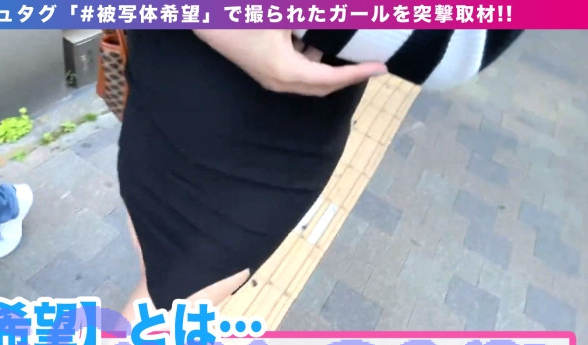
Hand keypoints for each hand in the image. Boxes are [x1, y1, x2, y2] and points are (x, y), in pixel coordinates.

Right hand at [193, 30, 386, 96]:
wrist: (205, 17)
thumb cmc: (244, 15)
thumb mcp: (285, 15)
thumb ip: (315, 18)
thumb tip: (341, 17)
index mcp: (287, 71)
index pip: (331, 79)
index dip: (358, 73)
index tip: (381, 67)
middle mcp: (279, 81)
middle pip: (323, 87)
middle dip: (348, 76)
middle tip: (371, 65)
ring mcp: (269, 78)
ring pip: (310, 80)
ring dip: (330, 68)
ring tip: (349, 51)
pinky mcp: (264, 69)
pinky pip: (297, 72)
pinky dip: (314, 62)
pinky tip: (318, 41)